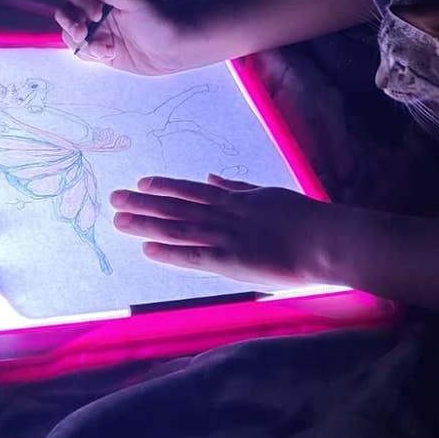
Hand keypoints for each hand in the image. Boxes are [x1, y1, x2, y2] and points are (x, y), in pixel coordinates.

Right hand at [54, 0, 200, 74]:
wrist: (178, 47)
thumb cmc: (159, 18)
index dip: (79, 5)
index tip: (97, 14)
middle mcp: (98, 14)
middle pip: (67, 16)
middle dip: (70, 24)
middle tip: (83, 33)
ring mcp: (100, 34)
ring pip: (72, 36)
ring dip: (80, 41)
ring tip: (102, 48)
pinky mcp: (104, 53)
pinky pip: (84, 53)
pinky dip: (90, 54)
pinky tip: (108, 54)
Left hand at [110, 174, 340, 287]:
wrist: (324, 238)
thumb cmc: (303, 217)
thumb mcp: (266, 192)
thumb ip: (237, 187)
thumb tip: (213, 177)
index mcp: (233, 199)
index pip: (191, 191)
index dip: (164, 187)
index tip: (141, 183)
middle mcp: (222, 214)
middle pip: (175, 207)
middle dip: (143, 203)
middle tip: (114, 199)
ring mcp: (224, 236)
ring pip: (177, 228)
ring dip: (146, 224)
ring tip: (119, 220)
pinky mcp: (229, 260)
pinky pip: (193, 256)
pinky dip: (169, 253)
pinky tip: (147, 250)